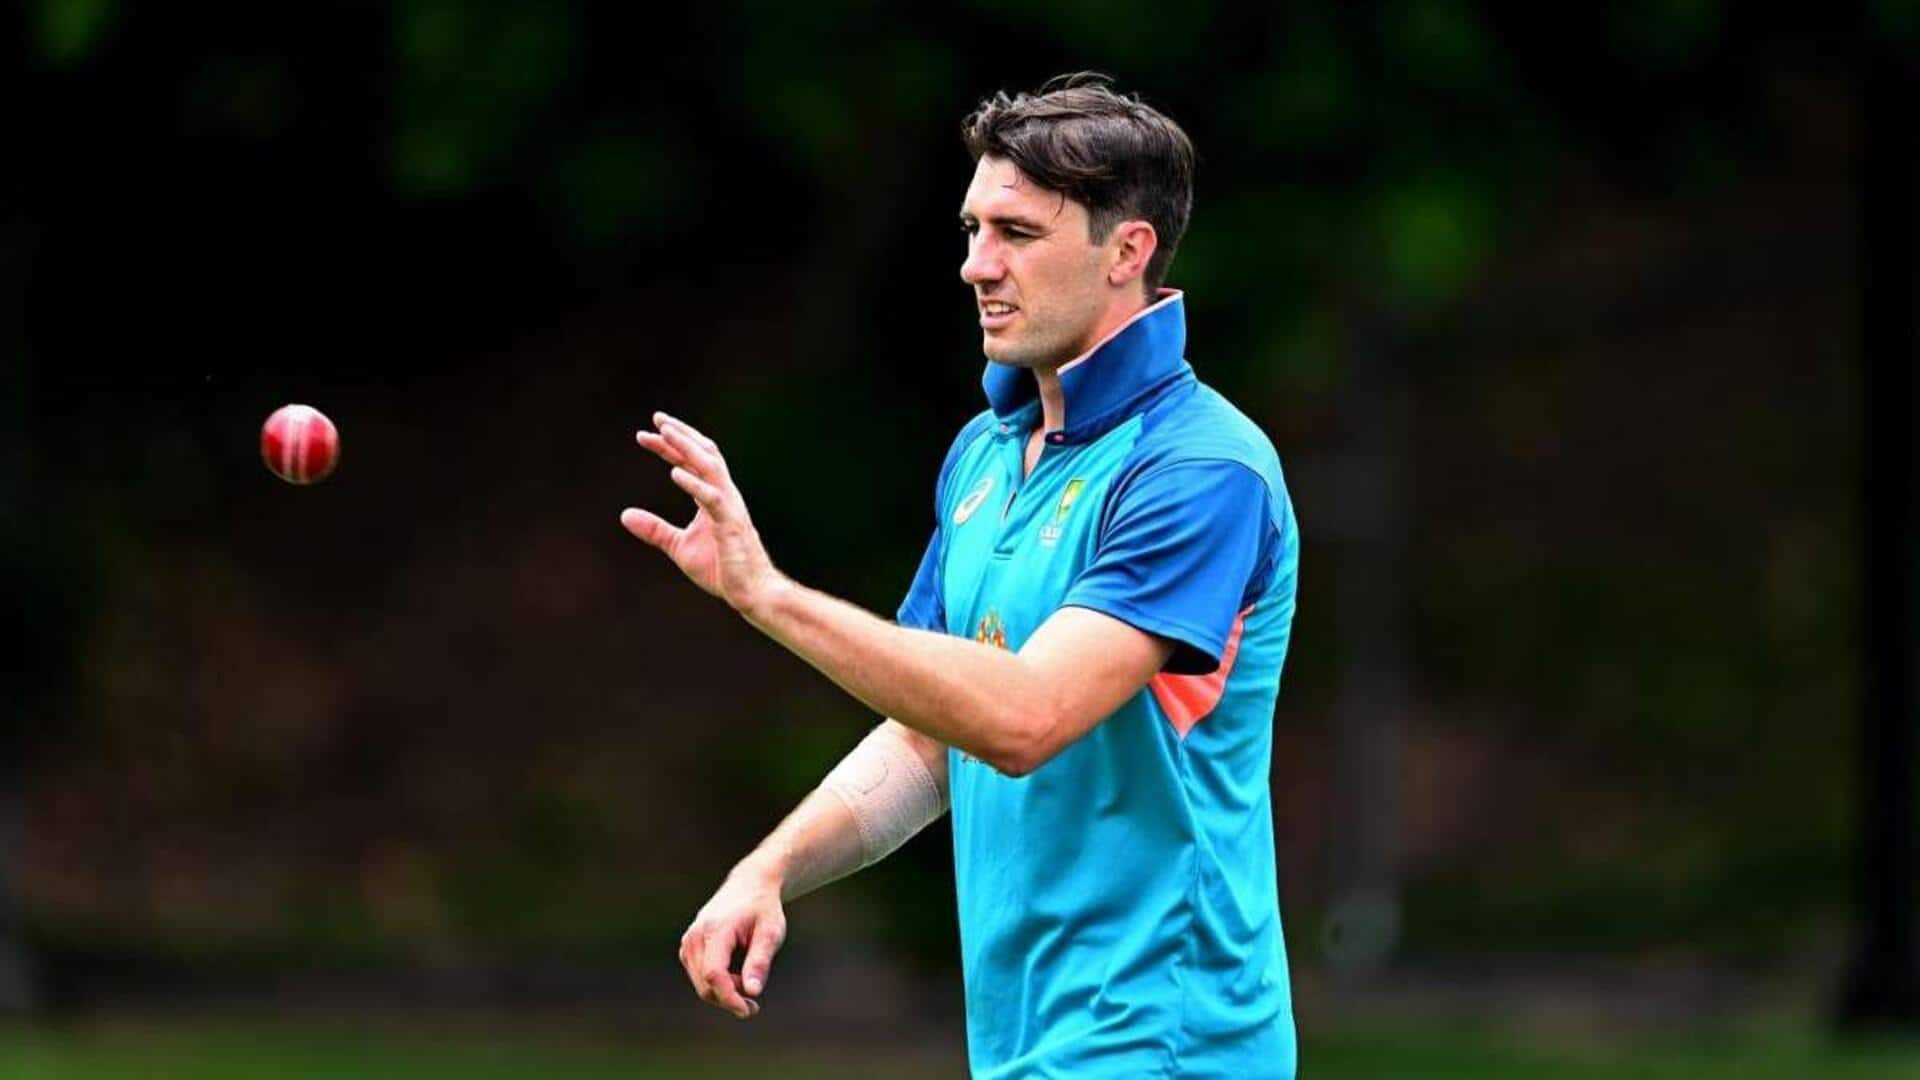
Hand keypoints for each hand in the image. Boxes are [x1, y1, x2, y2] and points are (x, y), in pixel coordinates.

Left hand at [622, 412, 783, 614]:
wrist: (750, 593)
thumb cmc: (722, 569)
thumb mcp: (679, 547)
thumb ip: (655, 529)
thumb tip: (624, 515)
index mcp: (713, 497)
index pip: (691, 462)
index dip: (669, 447)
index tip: (645, 435)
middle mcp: (724, 495)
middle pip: (704, 454)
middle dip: (681, 435)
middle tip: (657, 419)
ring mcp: (729, 507)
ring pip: (710, 467)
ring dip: (687, 448)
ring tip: (666, 433)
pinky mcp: (730, 524)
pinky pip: (712, 498)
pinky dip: (694, 484)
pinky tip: (675, 473)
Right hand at [678, 861, 788, 1019]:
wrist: (749, 885)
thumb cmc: (763, 909)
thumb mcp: (771, 932)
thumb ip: (760, 961)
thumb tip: (752, 992)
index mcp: (715, 930)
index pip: (714, 974)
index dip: (730, 997)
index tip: (749, 1010)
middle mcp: (695, 937)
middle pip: (706, 984)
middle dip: (730, 998)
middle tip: (754, 1001)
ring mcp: (688, 943)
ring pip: (702, 985)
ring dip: (725, 991)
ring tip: (748, 977)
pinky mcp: (688, 948)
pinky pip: (700, 977)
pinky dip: (718, 983)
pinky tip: (737, 973)